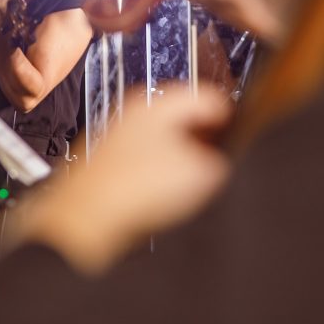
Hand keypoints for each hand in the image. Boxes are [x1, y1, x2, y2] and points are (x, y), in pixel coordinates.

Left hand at [12, 84, 233, 273]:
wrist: (81, 226)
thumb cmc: (133, 191)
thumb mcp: (202, 173)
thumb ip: (222, 160)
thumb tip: (222, 161)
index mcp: (157, 102)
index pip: (210, 97)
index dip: (233, 120)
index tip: (242, 141)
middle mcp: (133, 113)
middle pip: (185, 120)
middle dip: (205, 143)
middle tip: (218, 168)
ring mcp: (117, 139)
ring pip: (164, 145)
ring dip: (181, 165)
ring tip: (188, 192)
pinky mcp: (106, 168)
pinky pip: (144, 168)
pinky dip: (157, 182)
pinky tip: (159, 203)